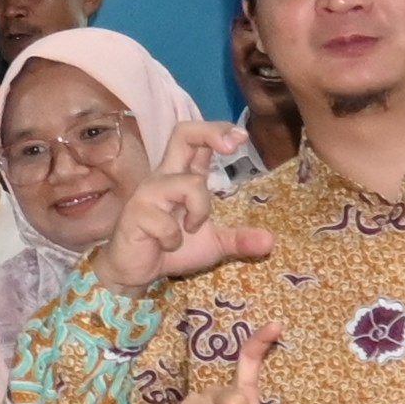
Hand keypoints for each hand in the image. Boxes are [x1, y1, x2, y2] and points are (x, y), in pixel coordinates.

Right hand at [96, 123, 276, 294]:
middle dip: (210, 133)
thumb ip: (238, 240)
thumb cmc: (169, 250)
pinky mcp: (136, 214)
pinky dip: (174, 239)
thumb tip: (271, 242)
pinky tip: (166, 246)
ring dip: (199, 210)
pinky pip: (166, 222)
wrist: (133, 272)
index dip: (218, 131)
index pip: (195, 139)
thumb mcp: (213, 245)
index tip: (242, 138)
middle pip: (183, 133)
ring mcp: (148, 193)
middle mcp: (164, 177)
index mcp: (181, 178)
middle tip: (232, 147)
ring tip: (189, 230)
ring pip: (188, 183)